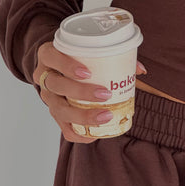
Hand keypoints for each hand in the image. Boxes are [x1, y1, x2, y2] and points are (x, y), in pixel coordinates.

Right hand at [33, 40, 147, 142]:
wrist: (58, 68)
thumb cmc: (77, 57)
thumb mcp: (87, 51)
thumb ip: (113, 56)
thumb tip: (140, 70)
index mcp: (48, 55)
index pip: (52, 57)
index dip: (67, 66)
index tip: (87, 72)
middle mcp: (44, 76)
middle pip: (56, 85)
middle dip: (80, 92)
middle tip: (105, 94)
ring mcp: (47, 96)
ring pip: (58, 109)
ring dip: (81, 115)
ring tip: (105, 116)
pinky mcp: (54, 113)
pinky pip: (63, 128)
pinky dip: (79, 134)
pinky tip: (95, 134)